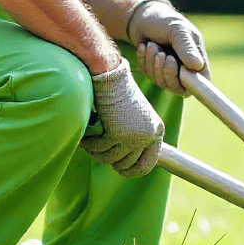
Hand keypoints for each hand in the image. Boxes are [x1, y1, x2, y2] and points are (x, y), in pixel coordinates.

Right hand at [81, 60, 163, 176]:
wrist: (109, 74)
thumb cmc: (118, 92)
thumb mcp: (133, 116)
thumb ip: (133, 136)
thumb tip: (122, 162)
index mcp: (157, 130)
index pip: (148, 164)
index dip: (130, 170)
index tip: (118, 168)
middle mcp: (150, 135)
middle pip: (127, 164)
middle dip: (110, 159)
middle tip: (99, 148)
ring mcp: (135, 136)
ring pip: (110, 158)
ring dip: (97, 151)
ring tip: (90, 140)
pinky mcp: (118, 134)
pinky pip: (99, 149)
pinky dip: (90, 143)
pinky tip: (86, 135)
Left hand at [127, 0, 209, 94]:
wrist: (143, 17)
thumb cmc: (165, 20)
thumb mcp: (178, 30)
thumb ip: (187, 47)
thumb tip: (198, 66)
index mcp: (197, 59)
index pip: (202, 82)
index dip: (191, 82)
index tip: (175, 65)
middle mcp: (185, 69)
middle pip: (178, 88)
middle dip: (166, 71)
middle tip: (162, 53)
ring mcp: (169, 72)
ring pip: (161, 83)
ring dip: (153, 64)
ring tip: (152, 45)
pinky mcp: (154, 72)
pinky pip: (149, 76)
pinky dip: (144, 61)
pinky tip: (145, 47)